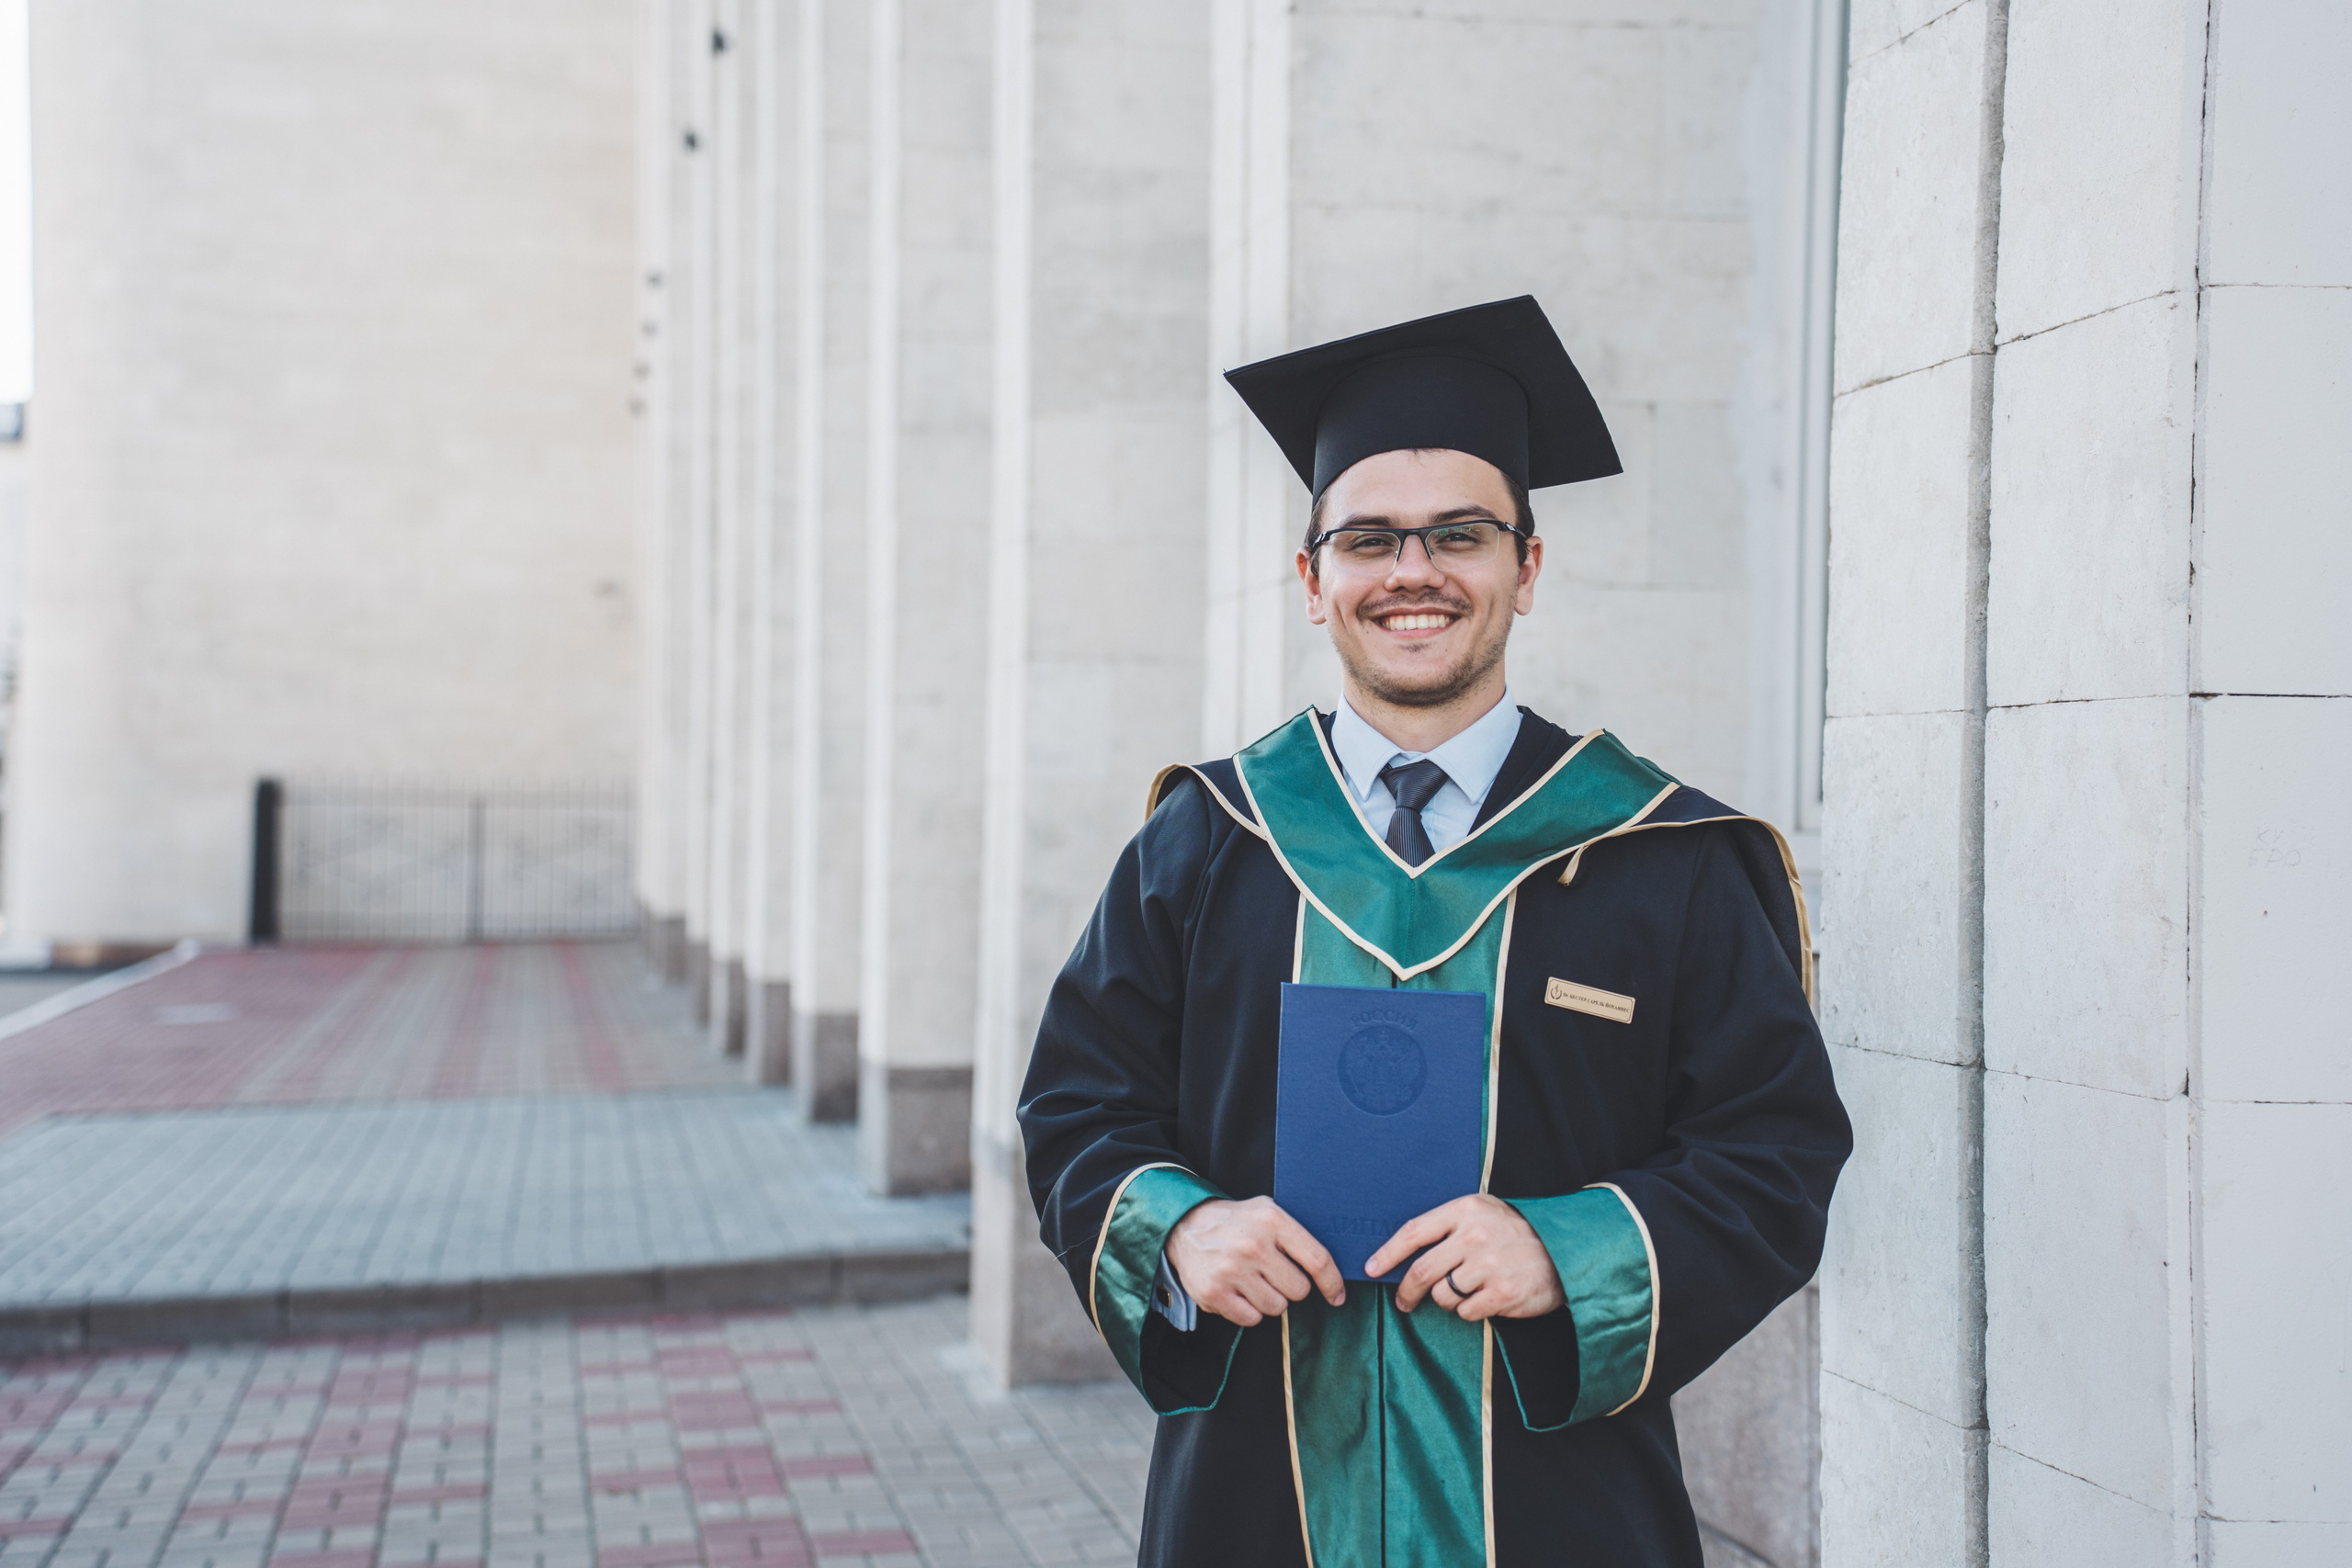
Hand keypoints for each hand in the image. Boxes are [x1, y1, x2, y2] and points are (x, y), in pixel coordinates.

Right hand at [1165, 1196, 1346, 1326]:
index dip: (1332, 1282)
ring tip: (1251, 1279)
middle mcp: (1253, 1245)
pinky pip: (1251, 1319)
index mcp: (1272, 1221)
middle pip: (1299, 1291)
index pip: (1317, 1259)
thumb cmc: (1236, 1222)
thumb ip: (1296, 1234)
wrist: (1184, 1225)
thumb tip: (1332, 1268)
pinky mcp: (1214, 1293)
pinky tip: (1237, 1290)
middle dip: (1291, 1287)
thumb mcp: (1267, 1211)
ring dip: (1269, 1299)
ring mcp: (1232, 1270)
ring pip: (1276, 1308)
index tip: (1337, 1296)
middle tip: (1272, 1273)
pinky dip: (1248, 1310)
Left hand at [1364, 1194, 1564, 1321]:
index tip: (1371, 1269)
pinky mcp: (1502, 1294)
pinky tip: (1485, 1298)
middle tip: (1404, 1301)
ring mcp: (1489, 1266)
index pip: (1414, 1232)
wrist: (1564, 1251)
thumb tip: (1404, 1254)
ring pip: (1442, 1295)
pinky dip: (1468, 1310)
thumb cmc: (1515, 1233)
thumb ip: (1448, 1227)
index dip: (1387, 1254)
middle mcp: (1475, 1236)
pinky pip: (1465, 1311)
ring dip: (1446, 1299)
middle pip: (1422, 1271)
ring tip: (1466, 1290)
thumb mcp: (1483, 1213)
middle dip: (1406, 1291)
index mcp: (1465, 1210)